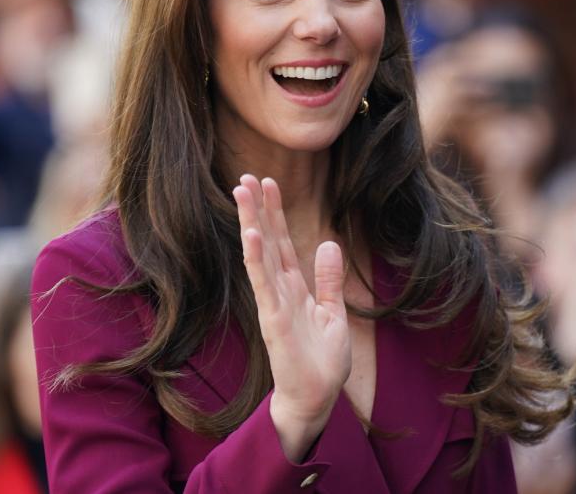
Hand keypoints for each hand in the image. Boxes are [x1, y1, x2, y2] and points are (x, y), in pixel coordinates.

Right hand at [233, 175, 349, 461]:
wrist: (316, 399)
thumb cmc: (322, 362)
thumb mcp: (333, 313)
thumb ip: (328, 280)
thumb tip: (327, 244)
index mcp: (293, 288)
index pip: (281, 242)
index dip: (274, 212)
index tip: (267, 182)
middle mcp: (279, 290)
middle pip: (266, 241)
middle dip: (257, 209)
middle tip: (245, 176)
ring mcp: (273, 303)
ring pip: (259, 255)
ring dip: (251, 223)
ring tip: (242, 193)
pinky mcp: (273, 320)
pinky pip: (263, 284)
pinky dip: (256, 259)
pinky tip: (251, 235)